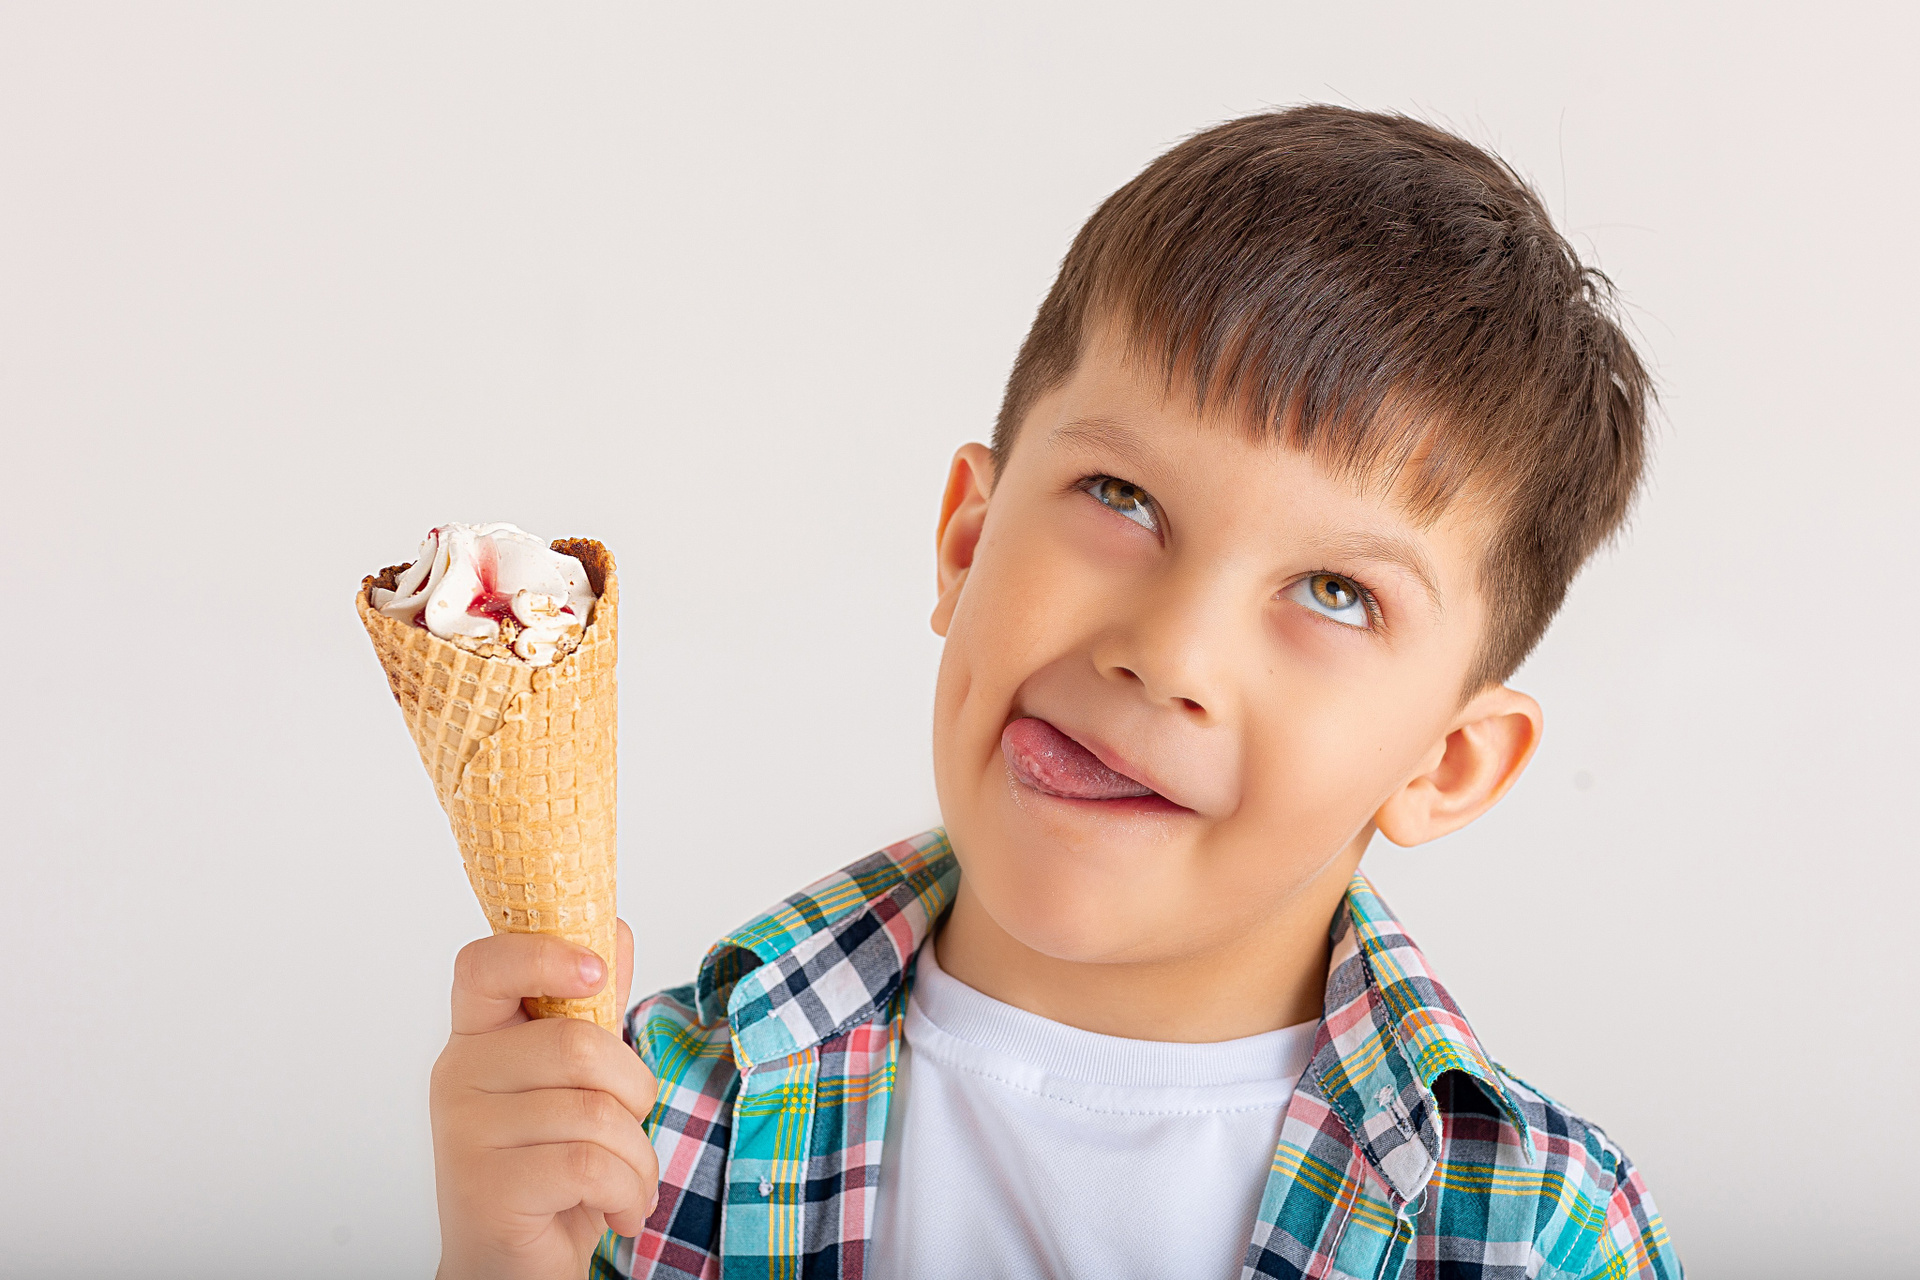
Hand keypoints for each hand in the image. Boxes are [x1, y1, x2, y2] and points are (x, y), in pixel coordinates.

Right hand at [430, 920, 657, 1279]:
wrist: (514, 1270)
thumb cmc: (550, 1168)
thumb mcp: (576, 1082)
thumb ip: (589, 1011)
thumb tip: (612, 929)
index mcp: (477, 1039)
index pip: (482, 966)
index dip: (542, 953)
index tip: (595, 972)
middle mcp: (457, 1077)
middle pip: (575, 1044)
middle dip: (634, 1089)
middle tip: (631, 1125)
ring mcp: (465, 1135)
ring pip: (593, 1111)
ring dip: (637, 1155)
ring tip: (626, 1181)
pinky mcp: (486, 1190)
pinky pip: (590, 1164)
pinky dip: (629, 1191)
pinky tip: (620, 1211)